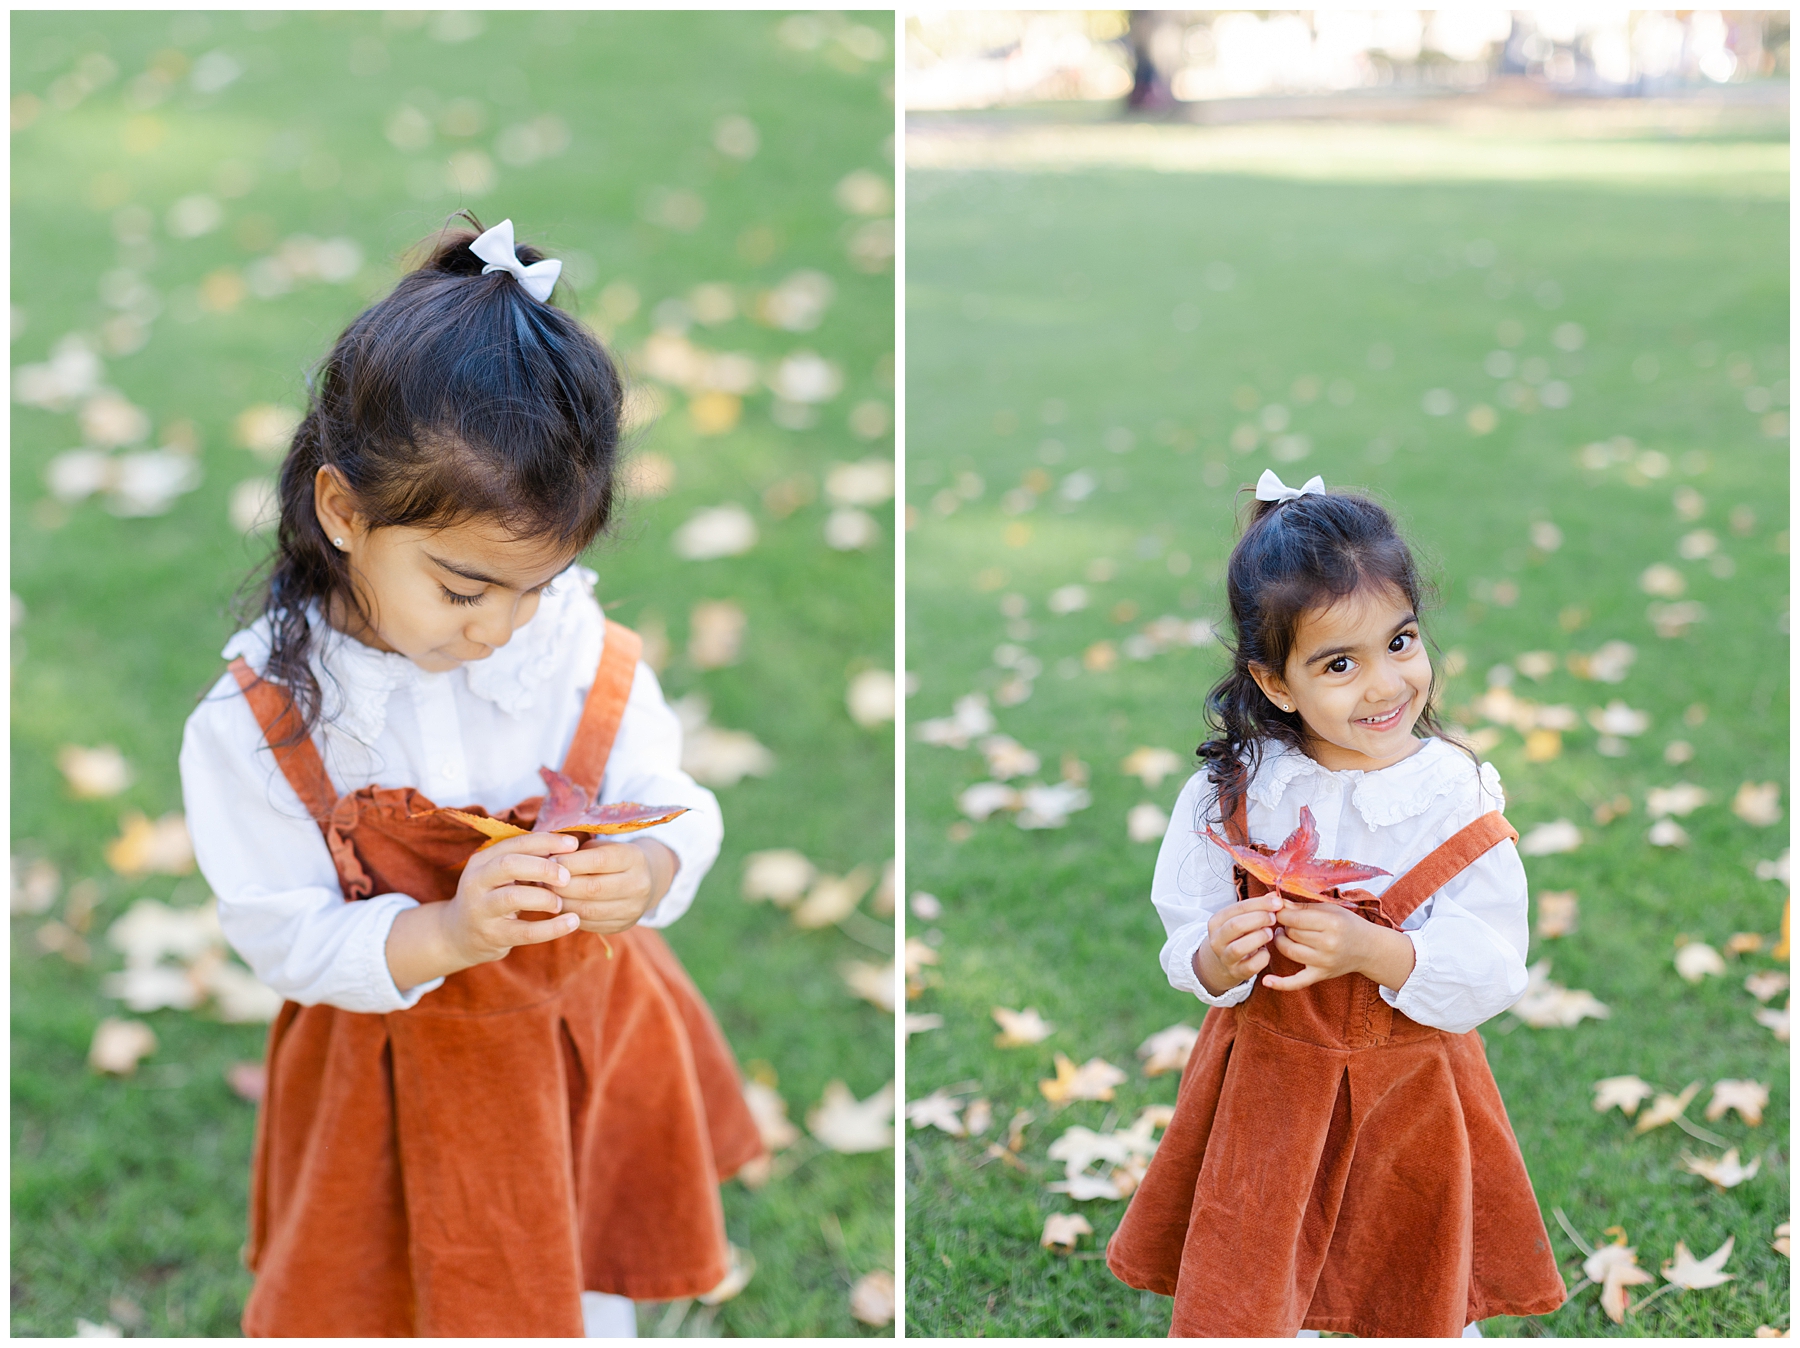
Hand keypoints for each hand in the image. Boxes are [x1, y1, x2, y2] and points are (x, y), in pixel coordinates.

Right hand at [386, 832, 582, 990]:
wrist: (458, 935)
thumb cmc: (492, 897)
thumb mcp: (500, 875)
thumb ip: (527, 860)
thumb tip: (568, 846)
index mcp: (482, 860)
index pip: (515, 843)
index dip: (546, 841)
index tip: (573, 844)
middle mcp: (476, 882)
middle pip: (510, 865)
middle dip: (543, 867)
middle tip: (567, 877)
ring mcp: (481, 910)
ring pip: (514, 897)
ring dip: (545, 897)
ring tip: (560, 903)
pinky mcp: (492, 935)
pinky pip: (525, 932)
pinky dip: (552, 928)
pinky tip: (572, 922)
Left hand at [550, 837, 677, 935]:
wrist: (648, 879)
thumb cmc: (615, 857)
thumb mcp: (604, 845)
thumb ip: (579, 852)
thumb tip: (545, 859)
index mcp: (634, 858)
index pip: (599, 861)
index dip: (570, 862)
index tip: (549, 861)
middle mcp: (639, 885)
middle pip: (593, 888)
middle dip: (562, 885)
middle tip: (541, 881)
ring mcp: (633, 909)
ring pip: (589, 910)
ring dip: (562, 903)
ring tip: (545, 895)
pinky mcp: (623, 926)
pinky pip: (590, 924)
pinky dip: (570, 916)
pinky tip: (559, 907)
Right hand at [1193, 893, 1281, 995]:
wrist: (1221, 964)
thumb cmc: (1236, 936)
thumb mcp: (1240, 919)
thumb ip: (1256, 907)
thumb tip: (1275, 896)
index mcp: (1216, 922)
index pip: (1237, 908)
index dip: (1259, 904)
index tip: (1277, 902)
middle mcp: (1217, 940)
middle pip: (1236, 926)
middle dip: (1259, 919)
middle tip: (1273, 918)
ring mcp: (1225, 958)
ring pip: (1239, 948)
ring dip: (1259, 938)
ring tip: (1270, 933)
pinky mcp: (1236, 972)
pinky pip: (1251, 966)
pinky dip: (1262, 958)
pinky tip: (1266, 952)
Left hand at [1262, 900, 1415, 992]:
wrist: (1368, 948)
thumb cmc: (1347, 924)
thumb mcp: (1329, 909)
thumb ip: (1303, 907)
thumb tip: (1276, 903)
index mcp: (1331, 923)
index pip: (1293, 918)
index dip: (1281, 912)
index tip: (1279, 909)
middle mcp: (1328, 944)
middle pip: (1291, 933)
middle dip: (1285, 925)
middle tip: (1289, 922)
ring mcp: (1324, 962)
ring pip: (1289, 950)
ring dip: (1281, 942)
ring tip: (1284, 934)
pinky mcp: (1320, 975)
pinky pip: (1297, 982)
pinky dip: (1281, 983)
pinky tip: (1266, 981)